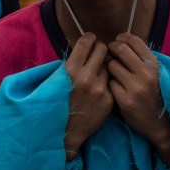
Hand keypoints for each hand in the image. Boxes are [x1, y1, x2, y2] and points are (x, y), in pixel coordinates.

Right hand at [64, 33, 112, 159]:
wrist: (66, 130)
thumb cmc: (58, 102)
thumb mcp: (58, 79)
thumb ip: (71, 63)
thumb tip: (83, 46)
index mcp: (70, 70)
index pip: (86, 42)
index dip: (90, 38)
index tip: (91, 40)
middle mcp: (86, 77)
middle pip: (102, 49)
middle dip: (101, 49)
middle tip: (98, 53)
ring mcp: (99, 88)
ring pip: (108, 66)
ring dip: (104, 68)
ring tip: (96, 75)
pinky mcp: (108, 99)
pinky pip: (111, 83)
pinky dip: (106, 83)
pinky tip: (98, 90)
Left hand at [107, 33, 169, 164]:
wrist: (161, 124)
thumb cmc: (156, 95)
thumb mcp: (156, 74)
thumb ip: (142, 59)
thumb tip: (122, 41)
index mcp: (154, 65)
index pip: (134, 41)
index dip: (122, 38)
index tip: (118, 40)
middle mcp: (146, 74)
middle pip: (120, 49)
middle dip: (112, 48)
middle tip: (110, 52)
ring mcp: (135, 88)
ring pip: (112, 66)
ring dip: (110, 67)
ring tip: (114, 73)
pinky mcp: (125, 101)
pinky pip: (110, 84)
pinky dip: (110, 84)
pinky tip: (115, 88)